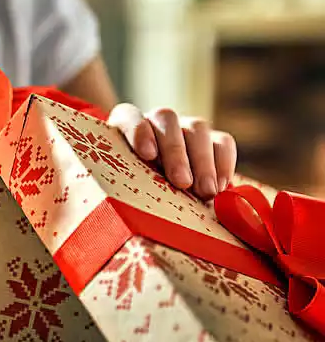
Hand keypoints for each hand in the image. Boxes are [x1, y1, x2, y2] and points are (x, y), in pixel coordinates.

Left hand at [108, 104, 236, 199]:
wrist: (160, 204)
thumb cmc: (131, 198)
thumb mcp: (120, 195)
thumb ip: (118, 195)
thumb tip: (119, 225)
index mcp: (124, 131)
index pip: (128, 116)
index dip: (137, 130)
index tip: (147, 154)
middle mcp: (155, 124)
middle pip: (166, 119)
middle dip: (175, 151)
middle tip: (182, 182)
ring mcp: (185, 129)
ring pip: (197, 128)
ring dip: (202, 161)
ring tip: (204, 192)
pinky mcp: (211, 141)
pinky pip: (223, 142)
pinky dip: (223, 163)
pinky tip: (219, 188)